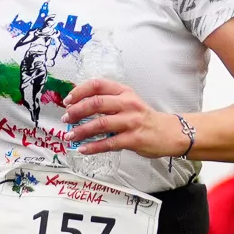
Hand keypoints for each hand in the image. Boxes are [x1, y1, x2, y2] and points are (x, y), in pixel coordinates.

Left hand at [60, 77, 185, 157]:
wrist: (168, 132)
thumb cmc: (143, 117)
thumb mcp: (128, 102)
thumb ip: (108, 101)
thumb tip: (78, 105)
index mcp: (124, 91)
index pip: (98, 85)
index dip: (79, 91)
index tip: (67, 101)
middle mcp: (128, 104)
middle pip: (96, 103)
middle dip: (76, 111)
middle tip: (65, 119)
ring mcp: (131, 121)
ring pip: (100, 124)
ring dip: (81, 131)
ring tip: (70, 136)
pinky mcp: (134, 139)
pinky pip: (109, 143)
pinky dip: (93, 147)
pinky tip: (83, 149)